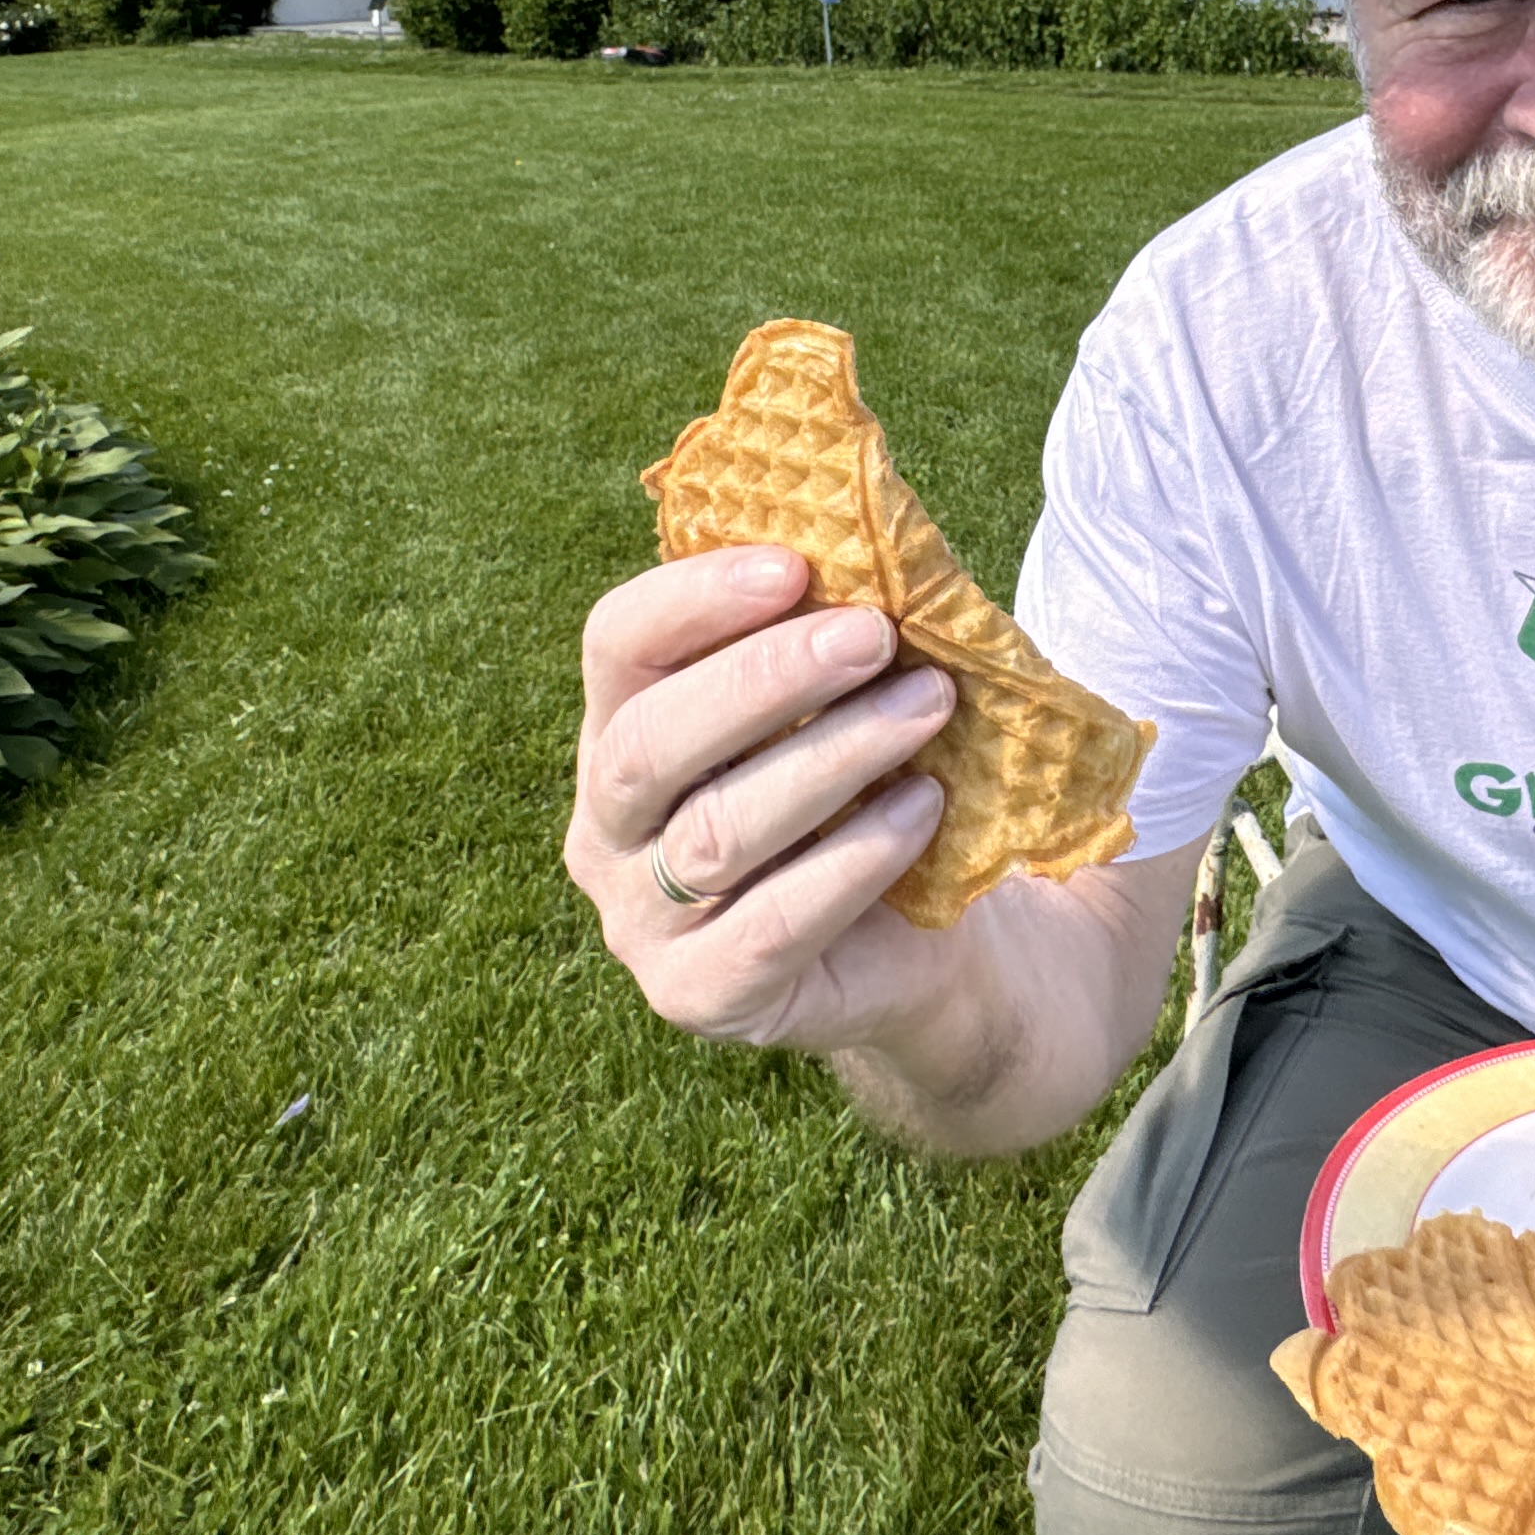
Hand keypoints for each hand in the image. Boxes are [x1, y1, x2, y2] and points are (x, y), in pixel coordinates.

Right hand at [565, 545, 962, 1061]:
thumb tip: (868, 536)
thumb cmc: (870, 793)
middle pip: (649, 742)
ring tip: (929, 705)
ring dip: (833, 755)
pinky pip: (772, 923)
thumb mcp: (841, 705)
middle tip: (875, 634)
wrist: (924, 949)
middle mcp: (605, 831)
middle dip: (765, 677)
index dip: (694, 598)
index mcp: (618, 732)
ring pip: (715, 832)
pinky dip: (855, 856)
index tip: (796, 564)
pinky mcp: (705, 998)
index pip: (616, 646)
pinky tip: (923, 806)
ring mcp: (642, 926)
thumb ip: (829, 631)